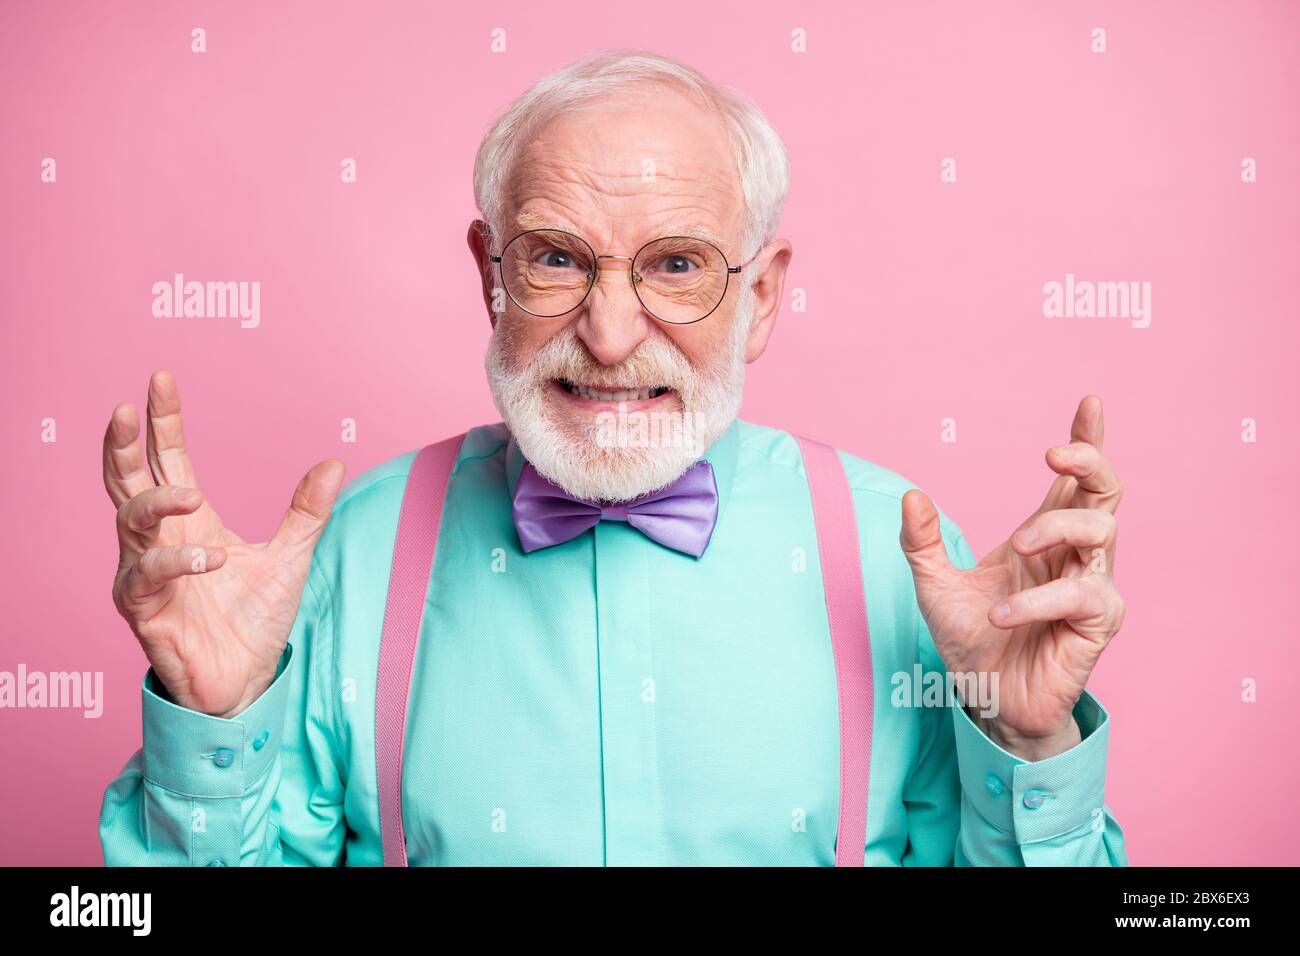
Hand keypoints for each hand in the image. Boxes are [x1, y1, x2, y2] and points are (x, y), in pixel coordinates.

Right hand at [105, 370, 344, 717]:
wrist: (245, 682)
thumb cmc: (255, 619)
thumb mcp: (290, 558)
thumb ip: (307, 512)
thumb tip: (335, 461)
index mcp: (192, 520)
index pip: (168, 458)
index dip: (163, 421)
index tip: (161, 379)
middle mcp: (159, 540)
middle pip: (127, 479)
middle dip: (124, 443)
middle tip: (128, 408)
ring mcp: (145, 572)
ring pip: (129, 521)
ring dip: (156, 503)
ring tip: (190, 495)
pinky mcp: (142, 609)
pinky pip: (147, 575)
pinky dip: (175, 561)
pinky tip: (209, 558)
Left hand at [900, 395, 1124, 760]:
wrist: (984, 697)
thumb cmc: (970, 638)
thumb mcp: (933, 583)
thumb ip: (921, 541)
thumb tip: (910, 495)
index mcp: (1043, 535)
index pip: (1073, 480)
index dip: (1086, 440)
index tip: (1090, 401)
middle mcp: (1074, 554)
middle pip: (1106, 491)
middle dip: (1088, 461)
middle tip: (1053, 453)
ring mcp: (1092, 585)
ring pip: (1100, 532)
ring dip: (1053, 529)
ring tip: (1014, 547)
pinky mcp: (1098, 623)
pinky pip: (1080, 595)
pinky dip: (1036, 600)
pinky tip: (1001, 614)